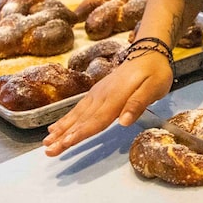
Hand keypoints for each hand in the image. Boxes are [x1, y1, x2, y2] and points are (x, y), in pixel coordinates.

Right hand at [42, 52, 171, 155]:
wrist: (150, 51)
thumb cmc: (155, 72)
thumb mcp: (154, 87)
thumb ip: (137, 104)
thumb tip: (123, 122)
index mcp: (116, 97)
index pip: (96, 119)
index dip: (81, 132)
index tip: (66, 144)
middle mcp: (103, 95)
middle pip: (82, 119)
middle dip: (64, 135)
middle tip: (48, 150)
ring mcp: (98, 93)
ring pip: (77, 114)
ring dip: (61, 128)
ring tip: (47, 142)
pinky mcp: (97, 92)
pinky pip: (79, 107)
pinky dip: (66, 118)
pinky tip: (56, 127)